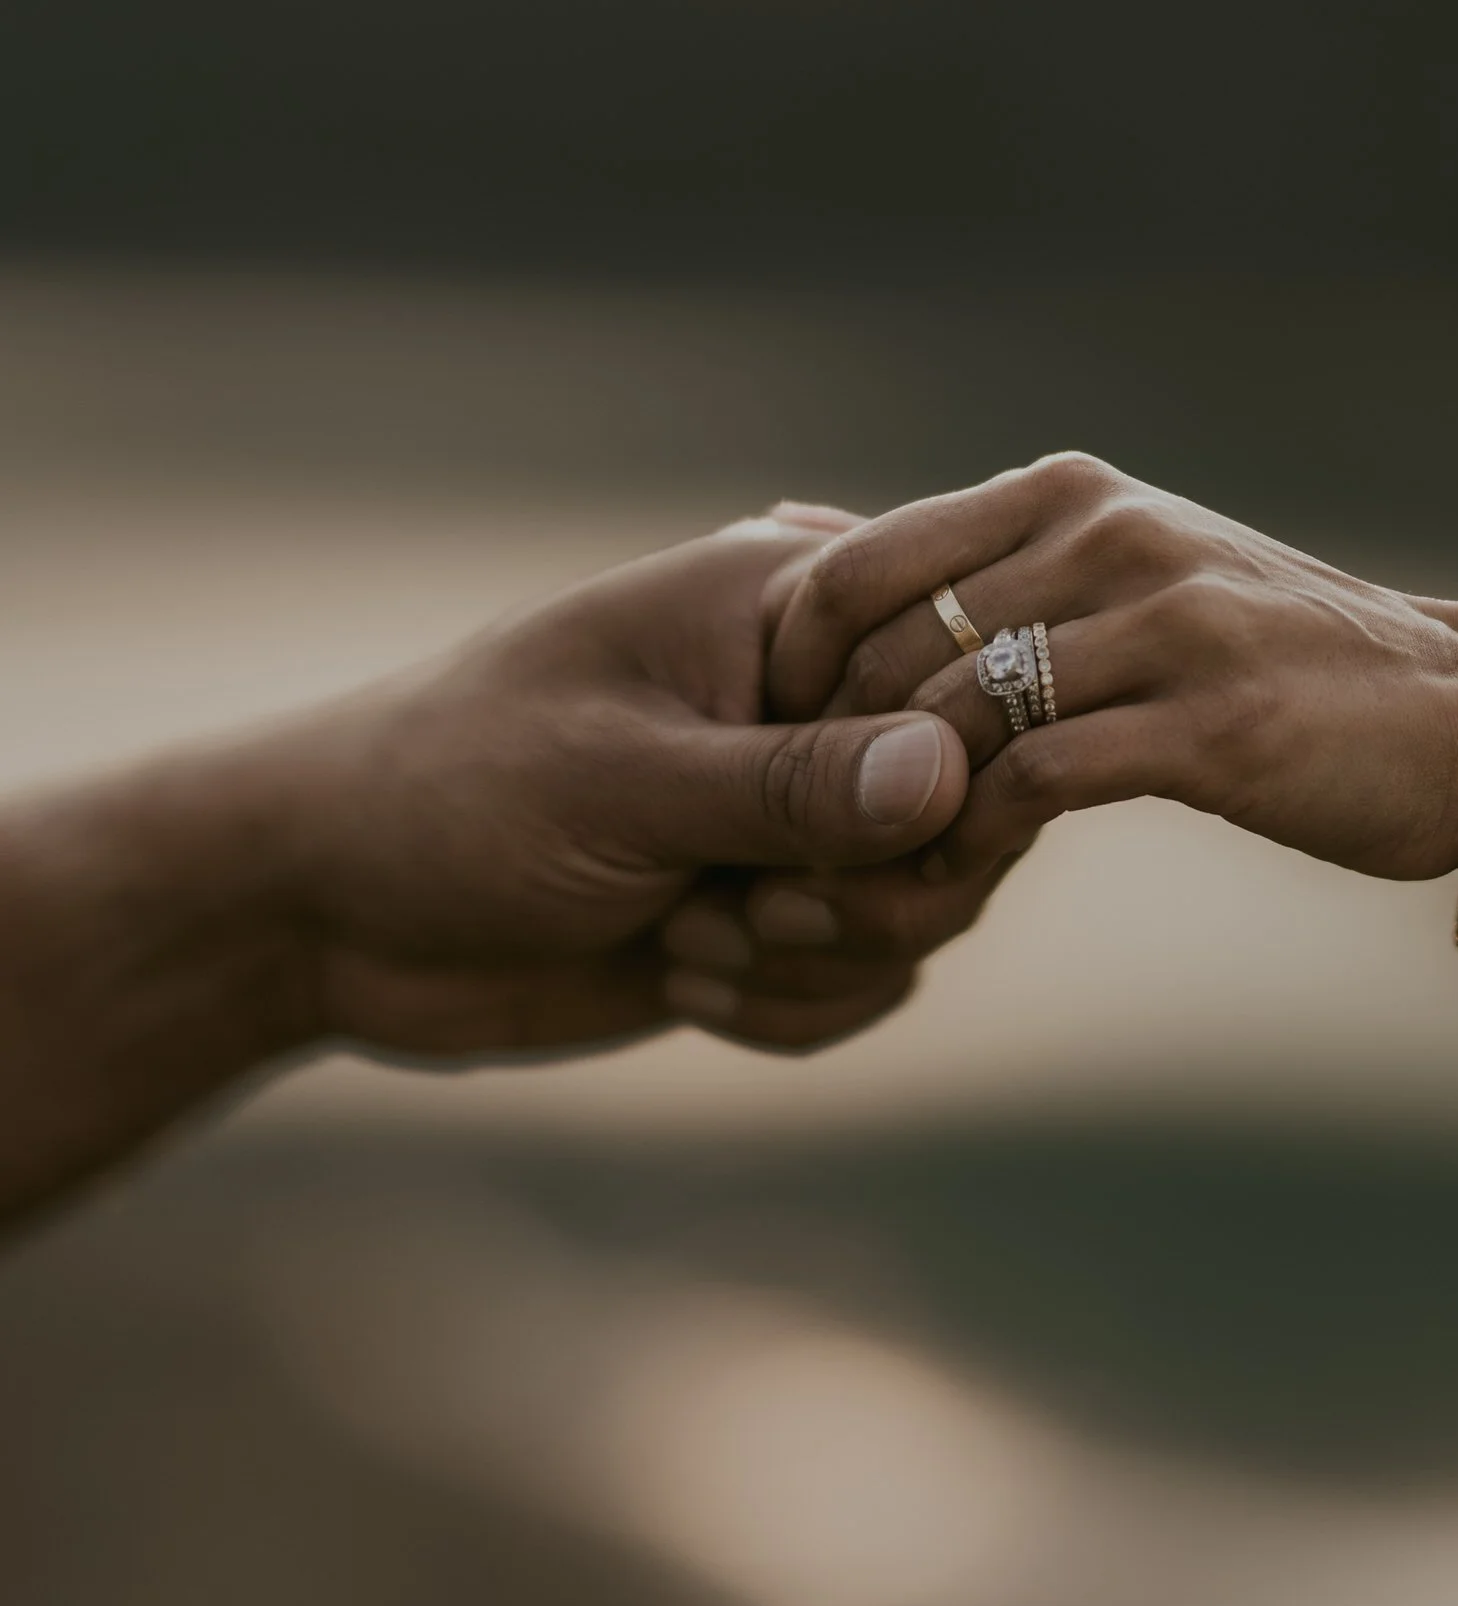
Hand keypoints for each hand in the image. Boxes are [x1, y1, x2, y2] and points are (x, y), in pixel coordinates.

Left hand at [280, 509, 969, 1056]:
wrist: (335, 912)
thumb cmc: (454, 797)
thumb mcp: (621, 785)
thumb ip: (790, 786)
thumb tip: (952, 774)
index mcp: (786, 599)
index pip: (967, 661)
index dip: (948, 771)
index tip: (840, 845)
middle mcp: (816, 690)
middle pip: (973, 801)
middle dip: (874, 892)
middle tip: (756, 912)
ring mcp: (804, 803)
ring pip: (930, 903)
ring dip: (816, 958)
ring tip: (689, 936)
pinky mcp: (783, 903)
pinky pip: (873, 976)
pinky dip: (791, 1006)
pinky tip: (680, 977)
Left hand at [768, 454, 1457, 897]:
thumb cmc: (1270, 657)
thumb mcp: (1132, 573)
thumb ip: (1003, 574)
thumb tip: (828, 568)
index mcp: (1070, 495)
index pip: (859, 563)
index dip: (790, 669)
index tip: (776, 752)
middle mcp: (1106, 534)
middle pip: (887, 649)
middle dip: (824, 754)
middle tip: (798, 837)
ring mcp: (1162, 622)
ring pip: (951, 717)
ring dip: (888, 811)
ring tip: (859, 873)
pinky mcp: (1211, 723)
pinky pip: (1035, 783)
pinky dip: (970, 841)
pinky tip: (953, 884)